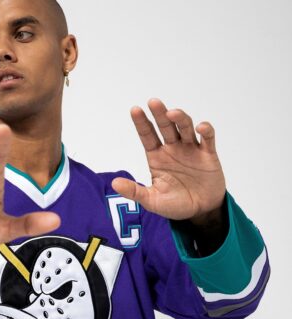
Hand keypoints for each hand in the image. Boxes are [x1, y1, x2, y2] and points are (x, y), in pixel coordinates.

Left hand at [111, 98, 225, 221]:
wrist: (200, 211)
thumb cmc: (175, 204)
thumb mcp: (152, 200)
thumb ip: (134, 191)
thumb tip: (114, 183)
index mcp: (157, 157)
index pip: (147, 135)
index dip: (142, 123)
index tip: (135, 110)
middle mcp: (173, 149)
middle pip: (165, 126)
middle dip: (160, 114)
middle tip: (153, 102)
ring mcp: (190, 149)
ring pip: (185, 128)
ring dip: (180, 118)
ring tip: (172, 114)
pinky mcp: (208, 154)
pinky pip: (207, 138)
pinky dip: (205, 130)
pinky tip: (200, 128)